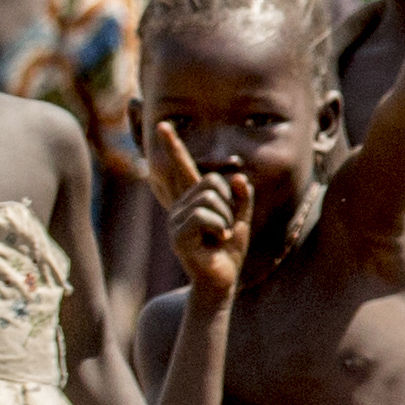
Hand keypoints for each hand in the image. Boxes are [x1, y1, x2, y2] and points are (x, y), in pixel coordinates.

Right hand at [142, 119, 247, 304]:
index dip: (172, 147)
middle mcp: (179, 207)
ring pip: (211, 198)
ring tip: (220, 235)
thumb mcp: (241, 217)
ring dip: (226, 217)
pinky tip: (215, 240)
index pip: (181, 169)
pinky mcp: (177, 236)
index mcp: (192, 200)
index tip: (163, 125)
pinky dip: (220, 226)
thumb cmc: (229, 249)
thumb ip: (241, 196)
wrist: (221, 279)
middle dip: (229, 201)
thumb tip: (237, 176)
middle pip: (210, 180)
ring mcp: (175, 221)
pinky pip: (206, 216)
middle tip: (225, 226)